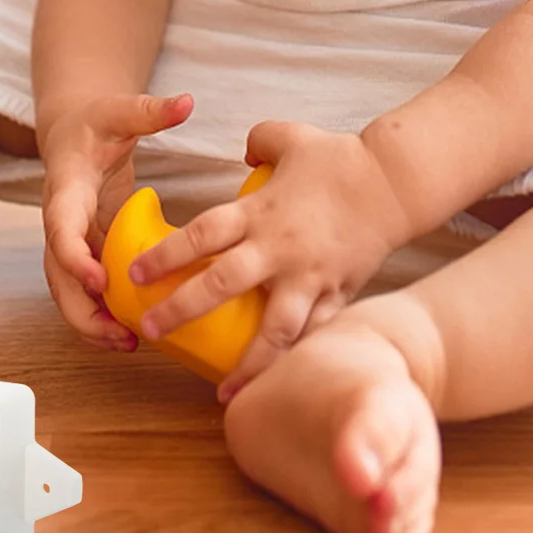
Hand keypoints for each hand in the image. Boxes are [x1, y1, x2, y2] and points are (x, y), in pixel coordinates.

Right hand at [40, 92, 194, 350]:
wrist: (72, 134)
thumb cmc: (94, 123)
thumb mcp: (119, 111)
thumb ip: (149, 110)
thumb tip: (186, 101)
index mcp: (65, 190)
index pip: (59, 228)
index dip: (74, 257)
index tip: (99, 280)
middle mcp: (60, 222)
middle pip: (57, 275)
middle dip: (82, 309)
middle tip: (117, 333)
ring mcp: (71, 242)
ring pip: (68, 292)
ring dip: (91, 321)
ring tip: (127, 344)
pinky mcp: (86, 252)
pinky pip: (86, 291)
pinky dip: (102, 314)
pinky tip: (131, 334)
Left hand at [126, 121, 413, 397]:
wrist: (397, 183)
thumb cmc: (341, 159)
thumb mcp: (290, 138)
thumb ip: (259, 141)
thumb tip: (243, 152)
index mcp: (260, 212)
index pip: (202, 234)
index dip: (166, 255)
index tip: (134, 275)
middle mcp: (280, 249)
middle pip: (223, 283)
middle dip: (182, 309)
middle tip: (150, 330)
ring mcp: (310, 277)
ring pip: (275, 329)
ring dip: (248, 363)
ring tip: (224, 394)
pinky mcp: (338, 295)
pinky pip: (315, 335)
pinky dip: (296, 361)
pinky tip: (281, 387)